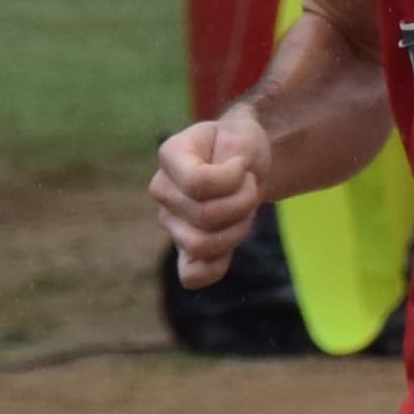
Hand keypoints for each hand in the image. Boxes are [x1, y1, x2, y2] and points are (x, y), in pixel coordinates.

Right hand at [150, 108, 267, 283]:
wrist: (244, 160)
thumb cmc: (241, 145)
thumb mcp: (244, 138)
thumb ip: (232, 160)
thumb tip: (217, 201)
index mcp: (170, 156)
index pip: (197, 183)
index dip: (232, 179)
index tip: (242, 165)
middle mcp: (162, 189)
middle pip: (205, 216)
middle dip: (243, 203)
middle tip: (251, 186)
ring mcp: (170, 221)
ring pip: (202, 246)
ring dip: (238, 230)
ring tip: (245, 210)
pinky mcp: (183, 247)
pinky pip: (192, 275)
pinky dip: (215, 268)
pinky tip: (230, 250)